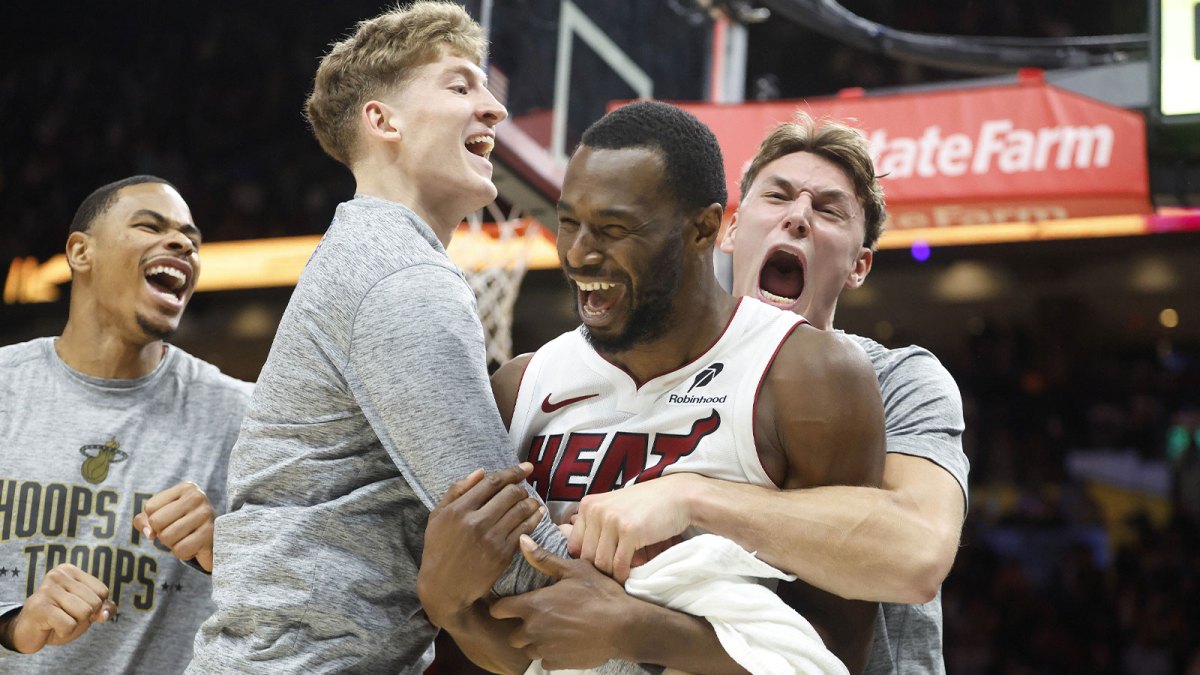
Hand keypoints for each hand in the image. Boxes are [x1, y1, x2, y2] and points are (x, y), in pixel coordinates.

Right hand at [0, 564, 116, 652]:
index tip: (74, 608)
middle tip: (64, 617)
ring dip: (75, 625)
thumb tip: (105, 614)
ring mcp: (47, 590)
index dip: (95, 607)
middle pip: (95, 603)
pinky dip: (65, 633)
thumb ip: (102, 608)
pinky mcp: (39, 607)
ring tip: (58, 622)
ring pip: (84, 613)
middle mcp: (58, 575)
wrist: (26, 634)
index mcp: (70, 571)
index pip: (102, 591)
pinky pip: (69, 625)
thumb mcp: (86, 612)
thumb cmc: (58, 619)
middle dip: (84, 618)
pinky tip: (51, 628)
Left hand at [133, 481, 214, 571]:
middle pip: (157, 522)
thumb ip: (144, 521)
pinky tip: (194, 547)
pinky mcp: (210, 535)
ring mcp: (206, 515)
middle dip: (161, 533)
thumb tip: (150, 534)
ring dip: (172, 544)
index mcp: (185, 488)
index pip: (150, 507)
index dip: (153, 520)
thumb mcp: (161, 515)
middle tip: (176, 532)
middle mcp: (197, 497)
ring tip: (185, 538)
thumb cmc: (182, 524)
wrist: (215, 539)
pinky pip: (181, 550)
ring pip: (167, 537)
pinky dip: (183, 553)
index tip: (169, 520)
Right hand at [418, 463, 544, 628]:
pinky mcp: (503, 554)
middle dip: (521, 487)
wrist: (444, 587)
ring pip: (521, 509)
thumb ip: (456, 491)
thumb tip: (480, 471)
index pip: (492, 482)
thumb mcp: (437, 517)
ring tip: (532, 500)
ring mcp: (491, 538)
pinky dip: (535, 518)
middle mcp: (476, 521)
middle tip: (524, 488)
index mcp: (459, 509)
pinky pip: (525, 529)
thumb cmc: (439, 549)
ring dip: (531, 501)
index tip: (526, 467)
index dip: (513, 471)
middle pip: (510, 493)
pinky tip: (538, 513)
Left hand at [490, 535, 637, 669]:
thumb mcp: (573, 570)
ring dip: (536, 642)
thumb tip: (521, 541)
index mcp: (533, 605)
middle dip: (522, 628)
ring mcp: (545, 649)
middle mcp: (534, 630)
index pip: (499, 610)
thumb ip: (544, 559)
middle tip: (539, 619)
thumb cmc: (599, 594)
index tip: (506, 606)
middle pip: (512, 636)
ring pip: (529, 650)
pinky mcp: (557, 663)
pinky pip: (545, 661)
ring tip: (555, 631)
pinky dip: (551, 653)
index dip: (500, 607)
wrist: (623, 627)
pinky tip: (566, 643)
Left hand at [570, 473, 700, 581]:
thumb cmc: (646, 505)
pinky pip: (619, 564)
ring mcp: (612, 520)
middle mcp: (596, 511)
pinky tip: (629, 575)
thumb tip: (580, 556)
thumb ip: (596, 525)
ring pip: (601, 563)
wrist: (677, 495)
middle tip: (613, 573)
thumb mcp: (614, 508)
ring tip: (622, 573)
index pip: (574, 545)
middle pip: (587, 556)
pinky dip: (623, 575)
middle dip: (600, 569)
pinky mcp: (629, 531)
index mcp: (588, 505)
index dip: (586, 559)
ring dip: (612, 574)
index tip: (601, 564)